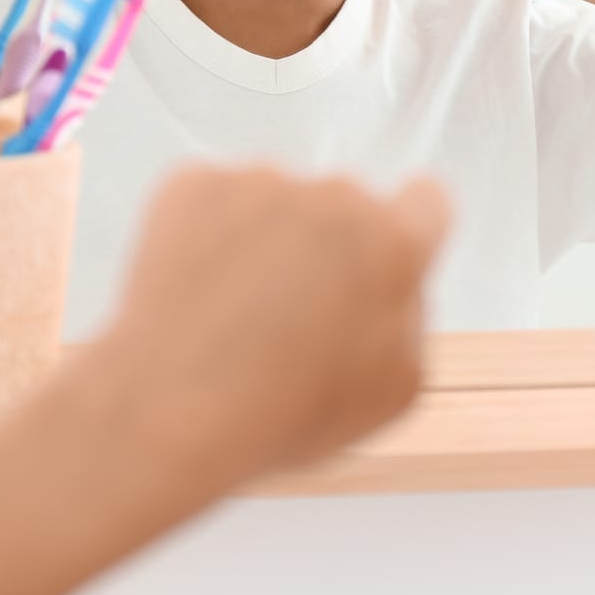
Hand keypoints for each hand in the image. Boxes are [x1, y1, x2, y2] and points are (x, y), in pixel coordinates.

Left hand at [91, 165, 450, 489]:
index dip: (405, 232)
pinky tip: (200, 293)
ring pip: (276, 201)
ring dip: (266, 239)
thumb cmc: (278, 410)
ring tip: (237, 316)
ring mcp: (261, 184)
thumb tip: (397, 290)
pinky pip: (214, 198)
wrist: (168, 407)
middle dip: (327, 245)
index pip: (426, 202)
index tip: (381, 256)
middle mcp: (334, 198)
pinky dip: (206, 233)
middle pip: (344, 205)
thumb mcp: (395, 393)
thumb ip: (411, 319)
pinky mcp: (196, 184)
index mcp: (395, 245)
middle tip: (295, 312)